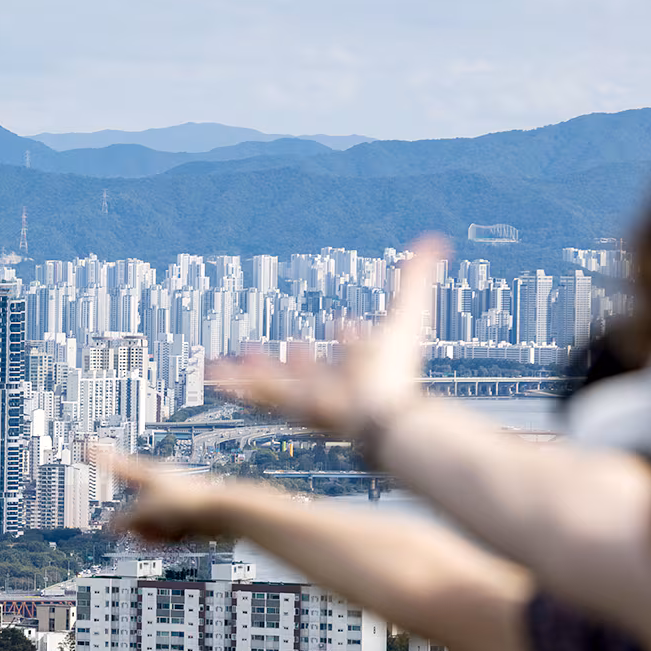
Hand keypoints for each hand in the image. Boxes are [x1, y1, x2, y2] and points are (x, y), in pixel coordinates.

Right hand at [89, 444, 233, 543]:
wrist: (221, 513)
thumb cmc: (186, 505)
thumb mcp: (145, 516)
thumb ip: (123, 522)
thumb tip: (110, 528)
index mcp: (148, 472)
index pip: (117, 465)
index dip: (101, 458)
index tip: (89, 446)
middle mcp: (160, 481)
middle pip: (134, 504)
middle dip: (137, 522)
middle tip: (147, 530)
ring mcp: (173, 495)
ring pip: (150, 518)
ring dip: (153, 531)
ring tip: (167, 534)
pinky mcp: (185, 511)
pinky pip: (166, 525)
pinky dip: (168, 534)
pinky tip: (177, 537)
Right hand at [210, 232, 447, 441]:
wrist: (379, 411)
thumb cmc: (394, 373)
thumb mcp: (403, 315)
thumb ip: (413, 278)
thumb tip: (437, 239)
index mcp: (361, 375)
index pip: (352, 359)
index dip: (351, 344)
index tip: (346, 325)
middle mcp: (335, 391)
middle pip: (309, 378)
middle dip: (294, 364)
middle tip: (280, 350)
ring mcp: (309, 402)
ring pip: (278, 389)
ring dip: (257, 375)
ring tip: (233, 360)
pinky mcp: (285, 410)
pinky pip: (257, 398)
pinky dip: (236, 386)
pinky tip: (213, 375)